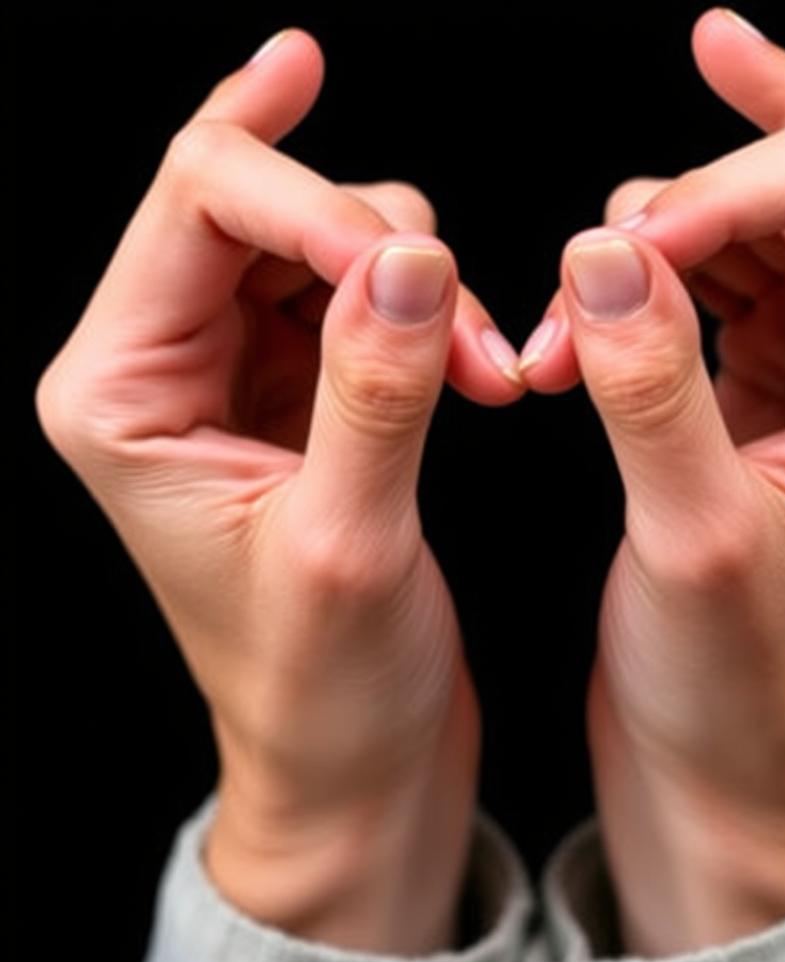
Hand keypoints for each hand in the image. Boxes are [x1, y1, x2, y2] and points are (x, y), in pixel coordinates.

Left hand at [32, 28, 521, 953]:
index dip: (319, 204)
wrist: (348, 759)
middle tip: (473, 333)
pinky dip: (429, 309)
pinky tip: (474, 367)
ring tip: (486, 373)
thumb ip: (376, 391)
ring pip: (322, 238)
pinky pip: (360, 292)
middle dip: (378, 242)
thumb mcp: (350, 545)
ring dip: (421, 280)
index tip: (428, 264)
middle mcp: (161, 368)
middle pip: (256, 201)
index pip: (198, 204)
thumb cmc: (325, 688)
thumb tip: (412, 257)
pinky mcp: (297, 390)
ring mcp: (232, 372)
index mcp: (122, 395)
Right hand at [531, 9, 784, 955]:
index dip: (719, 189)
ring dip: (636, 250)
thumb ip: (648, 384)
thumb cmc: (732, 677)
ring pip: (739, 218)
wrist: (721, 746)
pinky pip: (704, 273)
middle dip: (672, 212)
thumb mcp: (692, 538)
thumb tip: (598, 254)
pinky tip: (581, 332)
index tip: (610, 256)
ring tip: (563, 341)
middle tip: (573, 287)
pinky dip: (631, 283)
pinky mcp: (767, 375)